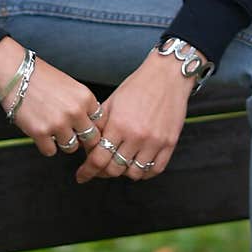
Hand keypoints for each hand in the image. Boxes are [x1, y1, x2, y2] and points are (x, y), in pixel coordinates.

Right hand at [0, 37, 102, 156]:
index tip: (85, 128)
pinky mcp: (40, 133)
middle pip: (90, 139)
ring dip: (63, 142)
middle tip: (72, 134)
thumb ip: (82, 104)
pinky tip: (41, 133)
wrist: (15, 73)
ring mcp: (58, 124)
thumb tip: (89, 124)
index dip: (93, 126)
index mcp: (85, 97)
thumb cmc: (41, 77)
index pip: (100, 122)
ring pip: (71, 148)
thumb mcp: (70, 86)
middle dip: (82, 139)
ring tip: (53, 130)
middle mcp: (75, 112)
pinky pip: (51, 151)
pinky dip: (46, 145)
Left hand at [75, 48, 195, 184]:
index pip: (98, 159)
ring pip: (134, 173)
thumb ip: (100, 125)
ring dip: (124, 171)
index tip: (82, 175)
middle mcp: (136, 136)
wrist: (167, 75)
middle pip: (115, 170)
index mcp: (118, 124)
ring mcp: (154, 142)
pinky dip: (145, 172)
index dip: (87, 170)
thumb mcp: (112, 101)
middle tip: (100, 168)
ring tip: (121, 163)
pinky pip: (155, 170)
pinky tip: (138, 164)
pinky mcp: (169, 143)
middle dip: (103, 171)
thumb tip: (87, 146)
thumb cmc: (138, 85)